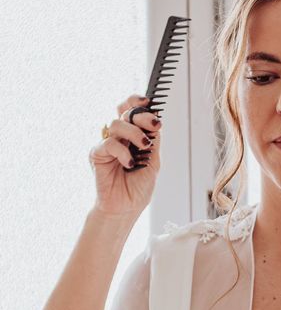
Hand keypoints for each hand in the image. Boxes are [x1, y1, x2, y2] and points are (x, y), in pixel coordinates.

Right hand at [88, 95, 161, 216]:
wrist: (126, 207)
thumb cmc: (138, 186)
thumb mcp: (153, 160)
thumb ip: (153, 140)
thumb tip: (155, 121)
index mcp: (132, 135)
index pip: (130, 110)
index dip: (137, 101)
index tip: (149, 102)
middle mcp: (118, 137)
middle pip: (124, 112)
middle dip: (141, 115)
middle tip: (154, 125)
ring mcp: (107, 144)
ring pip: (116, 124)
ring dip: (134, 133)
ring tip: (144, 148)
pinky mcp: (96, 155)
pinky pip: (109, 144)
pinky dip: (123, 151)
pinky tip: (129, 163)